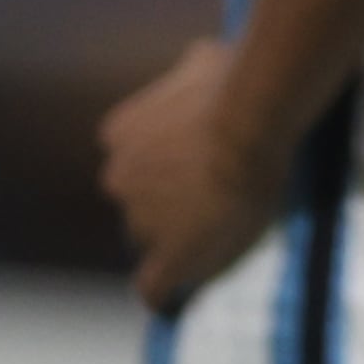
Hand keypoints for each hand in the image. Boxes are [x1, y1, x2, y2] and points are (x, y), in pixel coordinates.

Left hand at [99, 40, 278, 313]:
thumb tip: (204, 62)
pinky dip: (164, 295)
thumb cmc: (230, 82)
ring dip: (176, 242)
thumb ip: (188, 75)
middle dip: (165, 206)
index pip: (130, 163)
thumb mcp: (200, 62)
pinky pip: (154, 289)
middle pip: (137, 205)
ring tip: (218, 239)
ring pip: (151, 242)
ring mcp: (139, 221)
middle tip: (210, 205)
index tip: (186, 175)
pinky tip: (175, 301)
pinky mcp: (167, 257)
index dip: (158, 172)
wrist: (245, 122)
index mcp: (118, 135)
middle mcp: (117, 178)